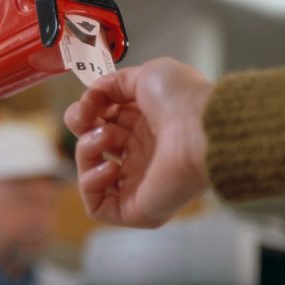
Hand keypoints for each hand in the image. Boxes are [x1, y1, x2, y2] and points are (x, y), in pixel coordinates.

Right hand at [64, 57, 214, 227]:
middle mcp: (141, 155)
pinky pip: (97, 206)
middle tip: (88, 120)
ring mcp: (139, 184)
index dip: (87, 111)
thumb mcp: (145, 75)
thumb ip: (113, 83)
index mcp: (146, 127)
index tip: (89, 103)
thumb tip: (93, 92)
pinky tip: (108, 166)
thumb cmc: (183, 99)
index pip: (101, 123)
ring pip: (89, 175)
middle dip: (83, 129)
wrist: (201, 127)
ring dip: (86, 151)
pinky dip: (90, 184)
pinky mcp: (136, 209)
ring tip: (105, 139)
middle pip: (92, 147)